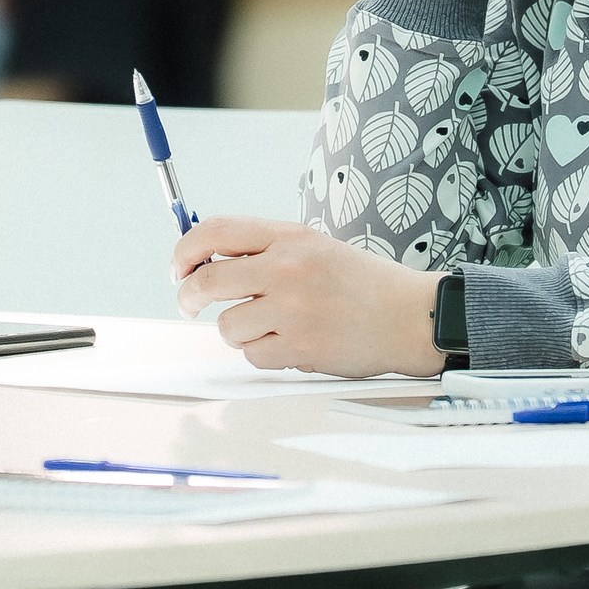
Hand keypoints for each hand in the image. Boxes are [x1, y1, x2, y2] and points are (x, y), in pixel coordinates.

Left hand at [170, 217, 443, 377]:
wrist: (409, 316)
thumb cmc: (363, 284)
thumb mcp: (316, 248)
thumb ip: (265, 250)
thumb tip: (205, 261)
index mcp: (291, 238)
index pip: (215, 231)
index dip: (185, 250)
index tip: (179, 268)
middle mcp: (289, 269)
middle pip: (208, 282)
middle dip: (188, 297)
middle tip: (190, 304)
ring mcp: (293, 310)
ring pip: (227, 326)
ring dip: (240, 331)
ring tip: (273, 326)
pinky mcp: (300, 348)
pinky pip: (253, 356)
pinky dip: (265, 354)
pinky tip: (294, 343)